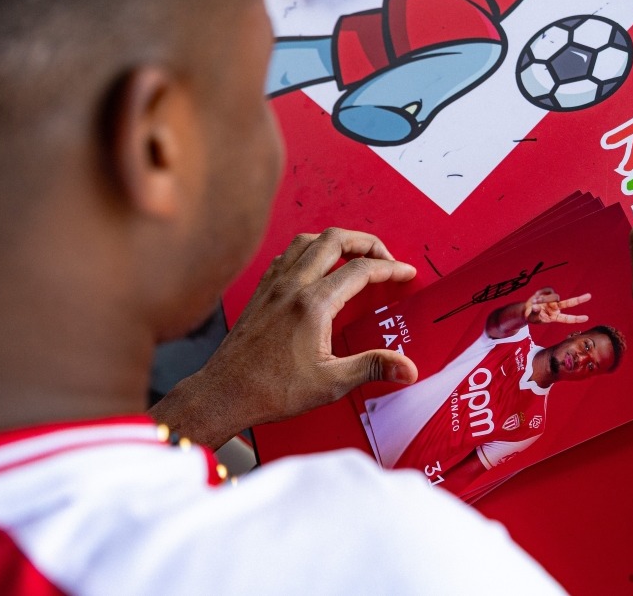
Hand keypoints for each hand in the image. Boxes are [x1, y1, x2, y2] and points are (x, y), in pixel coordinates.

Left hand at [151, 228, 417, 447]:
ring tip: (353, 254)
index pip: (361, 270)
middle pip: (335, 240)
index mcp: (313, 304)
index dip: (390, 269)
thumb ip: (372, 367)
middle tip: (384, 257)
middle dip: (366, 242)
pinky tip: (313, 266)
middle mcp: (292, 286)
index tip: (405, 274)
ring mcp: (273, 286)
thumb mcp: (331, 383)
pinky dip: (307, 251)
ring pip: (307, 241)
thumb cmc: (272, 389)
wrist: (226, 393)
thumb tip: (407, 368)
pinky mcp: (261, 292)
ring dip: (335, 240)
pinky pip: (285, 255)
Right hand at [522, 288, 590, 324]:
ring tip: (535, 302)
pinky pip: (547, 290)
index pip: (567, 319)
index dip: (576, 319)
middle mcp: (556, 308)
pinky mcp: (549, 292)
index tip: (586, 318)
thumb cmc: (531, 316)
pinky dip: (540, 293)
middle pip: (569, 303)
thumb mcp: (532, 318)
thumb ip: (534, 313)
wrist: (526, 309)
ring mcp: (553, 300)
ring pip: (554, 297)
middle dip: (579, 300)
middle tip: (589, 296)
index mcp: (555, 317)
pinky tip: (536, 296)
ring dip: (544, 299)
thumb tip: (536, 307)